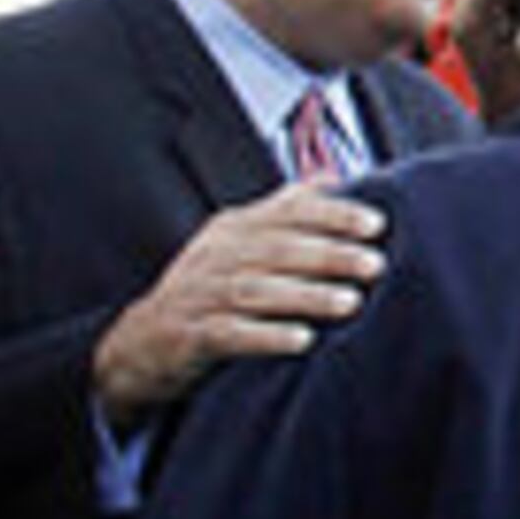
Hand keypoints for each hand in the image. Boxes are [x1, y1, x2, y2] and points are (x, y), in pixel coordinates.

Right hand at [91, 183, 388, 425]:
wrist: (141, 341)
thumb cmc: (210, 288)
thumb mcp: (239, 244)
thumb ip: (283, 212)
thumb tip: (331, 177)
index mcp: (234, 228)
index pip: (286, 212)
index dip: (332, 215)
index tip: (377, 224)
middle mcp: (216, 256)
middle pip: (276, 250)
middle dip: (329, 255)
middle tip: (375, 265)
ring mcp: (199, 295)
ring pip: (256, 291)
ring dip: (306, 296)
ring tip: (351, 302)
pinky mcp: (188, 336)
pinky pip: (229, 333)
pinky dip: (267, 336)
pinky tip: (303, 340)